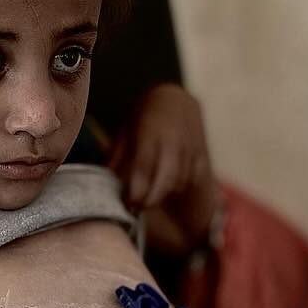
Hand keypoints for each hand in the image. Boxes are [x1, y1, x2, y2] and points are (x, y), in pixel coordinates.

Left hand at [109, 82, 211, 212]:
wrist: (177, 98)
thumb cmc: (145, 115)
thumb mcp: (126, 128)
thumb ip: (117, 154)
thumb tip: (106, 180)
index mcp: (151, 132)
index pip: (144, 167)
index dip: (136, 190)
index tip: (127, 204)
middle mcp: (173, 141)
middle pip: (165, 180)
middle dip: (151, 200)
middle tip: (137, 209)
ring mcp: (189, 148)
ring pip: (178, 182)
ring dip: (163, 195)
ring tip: (148, 198)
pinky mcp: (201, 154)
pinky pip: (190, 179)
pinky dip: (176, 187)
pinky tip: (164, 187)